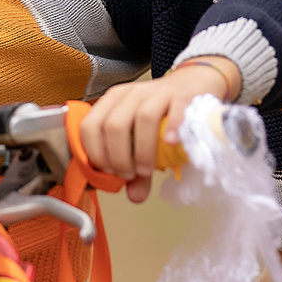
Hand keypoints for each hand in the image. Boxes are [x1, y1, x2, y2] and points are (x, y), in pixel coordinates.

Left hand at [79, 58, 239, 202]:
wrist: (192, 85)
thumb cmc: (161, 115)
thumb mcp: (142, 139)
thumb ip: (135, 168)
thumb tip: (134, 196)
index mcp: (113, 101)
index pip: (90, 126)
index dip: (95, 153)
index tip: (108, 172)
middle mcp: (132, 94)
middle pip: (114, 125)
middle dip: (118, 157)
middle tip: (129, 174)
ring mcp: (158, 92)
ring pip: (143, 118)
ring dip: (142, 150)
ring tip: (146, 169)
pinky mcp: (183, 95)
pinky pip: (176, 110)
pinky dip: (172, 128)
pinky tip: (170, 144)